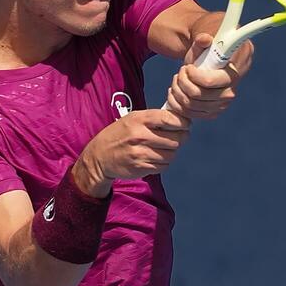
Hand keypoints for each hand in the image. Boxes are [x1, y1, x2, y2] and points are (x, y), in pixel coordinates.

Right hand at [73, 110, 190, 197]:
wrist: (99, 157)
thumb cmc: (120, 134)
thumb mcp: (132, 119)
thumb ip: (154, 117)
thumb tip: (179, 118)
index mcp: (139, 120)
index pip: (169, 119)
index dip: (183, 122)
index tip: (186, 124)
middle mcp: (140, 136)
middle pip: (175, 139)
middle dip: (181, 138)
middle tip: (179, 137)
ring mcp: (140, 153)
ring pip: (171, 154)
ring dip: (172, 152)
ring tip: (165, 148)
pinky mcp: (141, 168)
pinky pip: (163, 166)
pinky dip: (164, 163)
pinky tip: (156, 157)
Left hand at [165, 34, 253, 119]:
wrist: (209, 59)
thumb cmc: (208, 47)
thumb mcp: (204, 40)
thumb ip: (203, 39)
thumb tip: (203, 39)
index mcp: (235, 69)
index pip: (211, 81)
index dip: (194, 76)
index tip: (187, 67)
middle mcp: (232, 90)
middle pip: (199, 95)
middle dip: (183, 83)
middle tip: (180, 72)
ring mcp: (223, 103)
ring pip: (192, 105)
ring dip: (178, 92)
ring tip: (176, 79)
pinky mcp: (214, 112)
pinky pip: (191, 114)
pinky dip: (178, 104)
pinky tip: (175, 91)